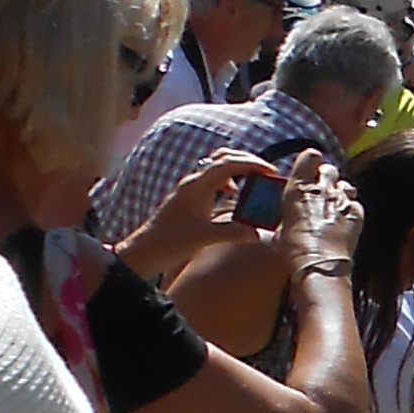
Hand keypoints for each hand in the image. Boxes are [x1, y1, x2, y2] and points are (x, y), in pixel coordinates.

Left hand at [117, 150, 280, 282]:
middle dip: (247, 162)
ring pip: (218, 170)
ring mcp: (190, 191)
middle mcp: (193, 184)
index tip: (271, 172)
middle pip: (223, 159)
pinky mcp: (190, 200)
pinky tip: (235, 198)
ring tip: (255, 184)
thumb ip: (232, 233)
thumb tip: (258, 233)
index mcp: (196, 187)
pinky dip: (229, 184)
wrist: (142, 253)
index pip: (228, 164)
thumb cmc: (167, 244)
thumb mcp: (202, 239)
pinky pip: (213, 183)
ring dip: (238, 171)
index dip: (252, 164)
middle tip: (266, 174)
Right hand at [277, 151, 361, 278]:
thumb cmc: (294, 249)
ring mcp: (342, 199)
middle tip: (321, 191)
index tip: (309, 168)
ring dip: (340, 193)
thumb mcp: (279, 231)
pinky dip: (351, 210)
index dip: (310, 161)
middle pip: (329, 169)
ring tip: (334, 207)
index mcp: (298, 187)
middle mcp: (322, 188)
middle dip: (326, 177)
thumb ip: (287, 216)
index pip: (310, 156)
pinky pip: (356, 204)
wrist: (319, 264)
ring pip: (345, 185)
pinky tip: (344, 221)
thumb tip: (289, 221)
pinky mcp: (356, 213)